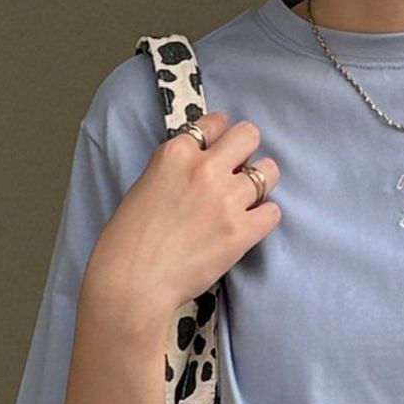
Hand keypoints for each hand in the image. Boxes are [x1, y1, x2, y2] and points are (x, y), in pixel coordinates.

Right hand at [86, 110, 282, 326]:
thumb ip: (176, 170)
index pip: (215, 123)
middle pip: (248, 135)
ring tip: (249, 200)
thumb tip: (197, 171)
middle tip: (240, 172)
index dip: (222, 136)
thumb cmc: (130, 239)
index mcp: (176, 152)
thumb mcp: (147, 184)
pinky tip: (251, 226)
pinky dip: (265, 217)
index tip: (221, 151)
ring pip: (269, 171)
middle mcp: (204, 168)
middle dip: (247, 151)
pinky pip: (273, 212)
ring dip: (262, 183)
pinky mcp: (241, 231)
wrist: (135, 280)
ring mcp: (226, 199)